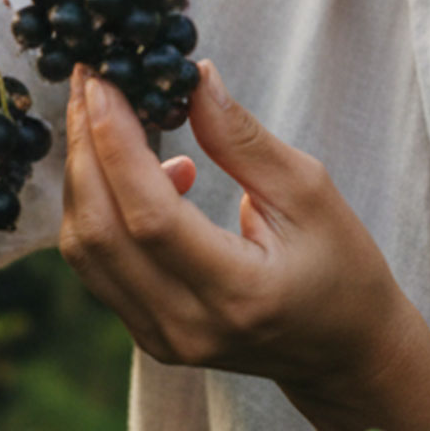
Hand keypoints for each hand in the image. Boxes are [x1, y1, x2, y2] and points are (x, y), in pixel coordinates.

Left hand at [59, 60, 429, 406]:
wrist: (346, 352)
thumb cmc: (342, 267)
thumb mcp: (310, 192)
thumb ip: (242, 138)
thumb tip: (192, 78)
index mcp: (239, 293)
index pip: (150, 215)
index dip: (115, 143)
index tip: (102, 82)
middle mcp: (188, 325)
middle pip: (100, 233)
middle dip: (84, 149)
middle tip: (88, 84)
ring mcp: (161, 339)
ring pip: (86, 251)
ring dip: (83, 175)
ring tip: (105, 117)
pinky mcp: (148, 336)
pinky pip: (99, 265)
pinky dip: (100, 207)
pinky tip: (137, 169)